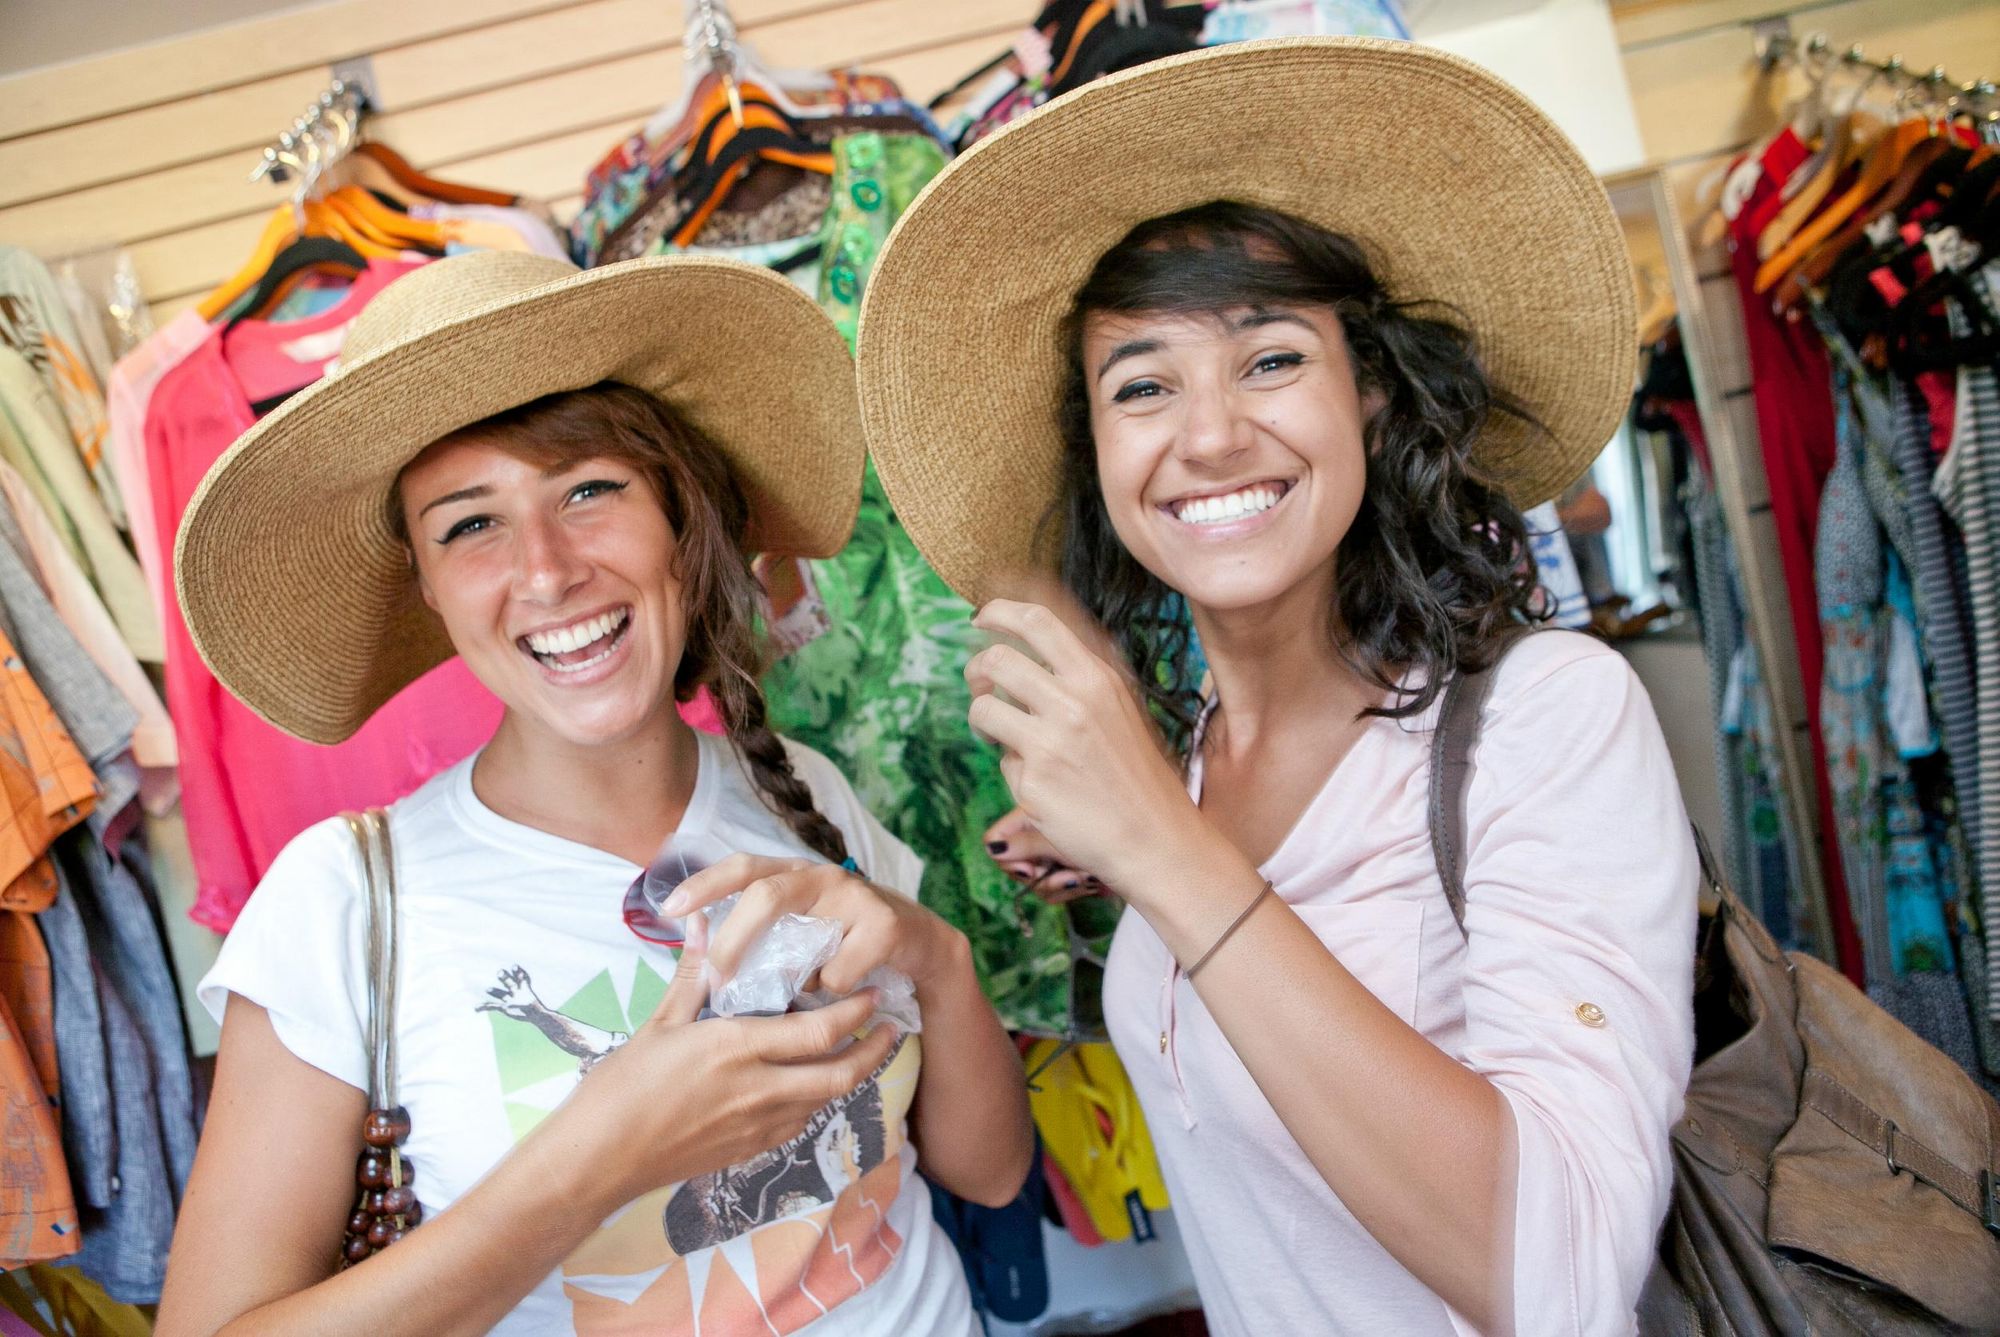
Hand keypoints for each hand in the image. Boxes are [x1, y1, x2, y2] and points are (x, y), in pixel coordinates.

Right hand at [554, 915, 901, 1214]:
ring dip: (848, 1076)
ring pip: (824, 1100)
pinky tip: (812, 1084)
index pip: (818, 1030)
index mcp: (737, 1049)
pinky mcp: (748, 1151)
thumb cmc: (621, 1088)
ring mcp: (756, 1126)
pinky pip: (799, 1124)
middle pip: (839, 1073)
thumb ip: (693, 975)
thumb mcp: (659, 1024)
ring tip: (859, 1051)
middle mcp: (757, 1090)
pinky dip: (816, 1101)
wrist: (598, 1160)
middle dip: (873, 1049)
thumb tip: (703, 923)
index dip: (854, 1012)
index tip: (870, 993)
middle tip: (890, 1027)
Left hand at [664, 854, 967, 993]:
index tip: (669, 908)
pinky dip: (831, 992)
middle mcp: (822, 876)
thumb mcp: (800, 932)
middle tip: (716, 976)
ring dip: (795, 979)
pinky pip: (839, 973)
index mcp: (794, 874)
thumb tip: (695, 947)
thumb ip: (757, 934)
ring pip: (804, 941)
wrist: (920, 947)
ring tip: (800, 993)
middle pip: (767, 895)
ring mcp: (856, 897)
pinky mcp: (886, 925)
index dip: (705, 883)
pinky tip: (844, 991)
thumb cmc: (845, 942)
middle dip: (734, 938)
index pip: (742, 866)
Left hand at [966, 598, 1200, 896]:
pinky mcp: (1033, 780)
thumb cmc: (1137, 777)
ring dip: (983, 718)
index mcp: (1098, 678)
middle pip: (996, 657)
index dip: (999, 612)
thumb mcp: (1119, 710)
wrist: (1157, 838)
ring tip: (1000, 735)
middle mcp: (1074, 701)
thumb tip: (1021, 658)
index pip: (1038, 622)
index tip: (980, 618)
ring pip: (983, 706)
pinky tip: (1042, 784)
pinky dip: (1012, 769)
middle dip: (976, 669)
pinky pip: (1001, 760)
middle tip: (980, 685)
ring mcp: (1051, 740)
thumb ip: (1077, 681)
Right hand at [985, 808, 1102, 904]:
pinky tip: (1094, 882)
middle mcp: (1043, 829)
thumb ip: (1026, 844)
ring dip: (1064, 885)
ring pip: (1039, 882)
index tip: (1032, 870)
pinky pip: (1059, 888)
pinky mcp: (1074, 866)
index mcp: (1034, 812)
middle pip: (1018, 865)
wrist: (1157, 855)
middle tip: (1071, 876)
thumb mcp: (1062, 839)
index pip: (996, 839)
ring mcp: (1059, 850)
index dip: (1009, 859)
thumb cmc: (1112, 837)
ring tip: (1089, 877)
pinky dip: (1075, 888)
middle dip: (1044, 876)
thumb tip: (993, 848)